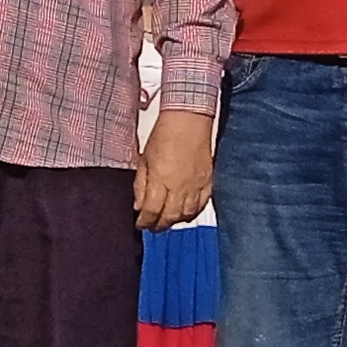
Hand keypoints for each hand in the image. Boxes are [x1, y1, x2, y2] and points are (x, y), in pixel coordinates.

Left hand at [135, 108, 215, 230]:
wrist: (188, 120)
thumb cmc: (165, 134)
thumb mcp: (144, 159)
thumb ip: (141, 185)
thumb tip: (138, 206)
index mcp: (161, 180)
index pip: (152, 212)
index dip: (144, 222)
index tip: (140, 224)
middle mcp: (180, 187)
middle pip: (170, 218)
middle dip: (159, 225)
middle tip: (152, 226)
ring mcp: (196, 186)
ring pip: (186, 215)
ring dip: (175, 221)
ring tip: (167, 219)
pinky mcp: (208, 182)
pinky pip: (202, 205)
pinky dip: (193, 212)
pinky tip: (185, 212)